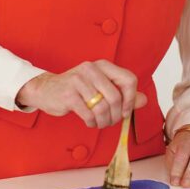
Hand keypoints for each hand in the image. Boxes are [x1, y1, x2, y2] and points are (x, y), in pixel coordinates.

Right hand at [16, 60, 146, 128]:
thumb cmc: (77, 90)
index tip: (126, 111)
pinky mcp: (68, 94)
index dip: (131, 98)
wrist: (46, 90)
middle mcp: (91, 69)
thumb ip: (123, 94)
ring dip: (104, 121)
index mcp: (103, 65)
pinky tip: (90, 122)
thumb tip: (143, 100)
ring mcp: (78, 80)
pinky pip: (89, 114)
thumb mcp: (101, 88)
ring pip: (103, 108)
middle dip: (116, 115)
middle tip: (111, 121)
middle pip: (116, 97)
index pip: (129, 79)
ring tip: (100, 123)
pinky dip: (92, 122)